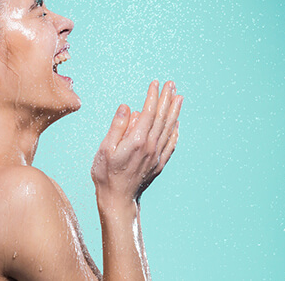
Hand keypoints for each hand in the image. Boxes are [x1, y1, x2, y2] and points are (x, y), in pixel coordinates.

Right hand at [91, 80, 182, 204]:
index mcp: (136, 141)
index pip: (148, 113)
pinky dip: (175, 132)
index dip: (152, 97)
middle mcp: (150, 147)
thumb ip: (117, 127)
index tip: (155, 83)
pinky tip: (177, 125)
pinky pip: (170, 144)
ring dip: (174, 112)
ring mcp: (156, 156)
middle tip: (172, 84)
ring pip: (168, 129)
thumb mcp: (105, 149)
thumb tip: (127, 107)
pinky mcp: (159, 164)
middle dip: (167, 99)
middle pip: (162, 118)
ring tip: (179, 97)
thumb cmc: (106, 175)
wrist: (118, 200)